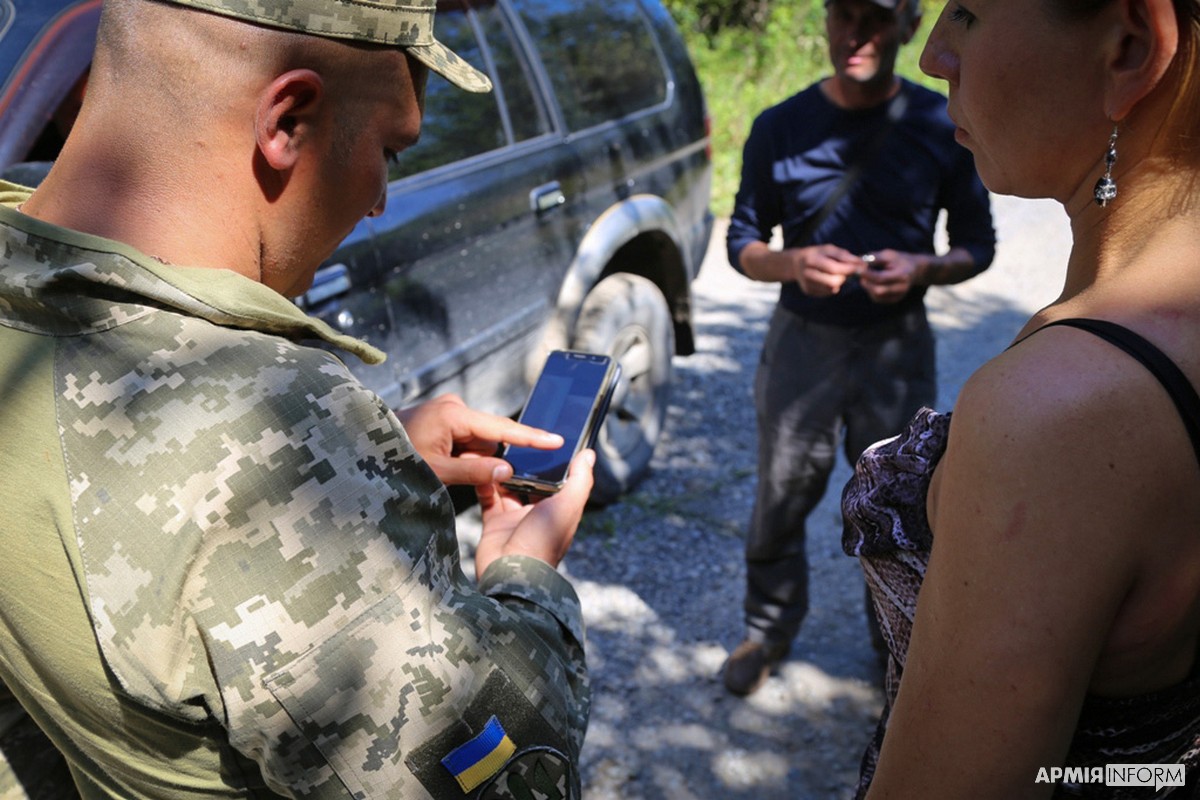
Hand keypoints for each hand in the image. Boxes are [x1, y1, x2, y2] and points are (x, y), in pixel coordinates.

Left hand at [396, 393, 562, 486]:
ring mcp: (447, 411)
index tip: (557, 440)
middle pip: (488, 439)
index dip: (531, 438)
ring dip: (468, 460)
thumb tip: (508, 470)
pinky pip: (464, 440)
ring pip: (476, 442)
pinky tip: (439, 463)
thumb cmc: (394, 459)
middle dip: (481, 460)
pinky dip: (459, 456)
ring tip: (439, 469)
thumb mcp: (436, 471)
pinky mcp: (441, 418)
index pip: (502, 429)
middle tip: (455, 474)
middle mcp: (454, 406)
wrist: (362, 447)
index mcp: (454, 414)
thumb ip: (474, 471)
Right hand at [474, 449, 594, 573]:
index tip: (546, 440)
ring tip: (497, 450)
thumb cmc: (544, 541)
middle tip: (516, 440)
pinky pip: (488, 499)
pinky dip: (484, 485)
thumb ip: (580, 479)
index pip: (558, 481)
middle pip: (532, 482)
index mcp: (559, 510)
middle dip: (525, 464)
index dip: (554, 462)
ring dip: (503, 471)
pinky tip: (483, 468)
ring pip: (508, 488)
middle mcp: (538, 514)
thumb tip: (589, 454)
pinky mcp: (494, 524)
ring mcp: (515, 519)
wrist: (511, 572)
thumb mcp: (568, 506)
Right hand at [786, 244, 861, 296]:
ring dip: (839, 282)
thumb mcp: (829, 249)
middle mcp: (807, 273)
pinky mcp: (808, 291)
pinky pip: (827, 292)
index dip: (849, 269)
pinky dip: (832, 286)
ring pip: (832, 288)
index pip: (833, 268)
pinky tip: (828, 279)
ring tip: (836, 274)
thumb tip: (862, 264)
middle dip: (845, 277)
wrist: (796, 264)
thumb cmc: (817, 254)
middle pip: (833, 282)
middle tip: (848, 272)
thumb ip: (844, 256)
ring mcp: (806, 284)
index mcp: (811, 259)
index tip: (861, 267)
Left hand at [858, 249, 921, 303]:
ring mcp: (899, 296)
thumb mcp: (888, 254)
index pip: (881, 278)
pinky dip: (871, 291)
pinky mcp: (894, 300)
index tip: (856, 268)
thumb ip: (874, 258)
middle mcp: (902, 287)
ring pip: (877, 296)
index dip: (867, 274)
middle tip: (859, 274)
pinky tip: (871, 283)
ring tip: (865, 277)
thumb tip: (858, 262)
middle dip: (866, 282)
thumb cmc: (899, 260)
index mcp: (902, 274)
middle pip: (878, 290)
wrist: (914, 269)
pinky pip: (878, 299)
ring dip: (867, 287)